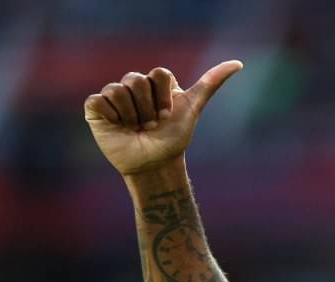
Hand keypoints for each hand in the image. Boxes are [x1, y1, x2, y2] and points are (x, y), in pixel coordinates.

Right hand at [84, 61, 242, 175]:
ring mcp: (113, 96)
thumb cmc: (173, 138)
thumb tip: (238, 63)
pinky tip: (118, 126)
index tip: (168, 115)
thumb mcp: (193, 108)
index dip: (165, 97)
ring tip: (135, 128)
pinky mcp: (96, 108)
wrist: (154, 165)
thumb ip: (211, 83)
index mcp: (153, 82)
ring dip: (131, 115)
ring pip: (117, 90)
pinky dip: (110, 115)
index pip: (158, 73)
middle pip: (137, 80)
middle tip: (150, 125)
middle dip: (148, 108)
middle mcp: (132, 85)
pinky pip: (98, 100)